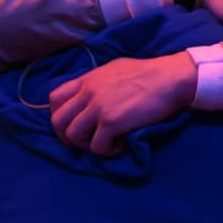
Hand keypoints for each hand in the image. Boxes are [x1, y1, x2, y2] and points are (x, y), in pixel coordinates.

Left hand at [49, 52, 196, 155]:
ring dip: (86, 145)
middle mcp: (88, 92)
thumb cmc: (148, 73)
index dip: (59, 116)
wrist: (169, 78)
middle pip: (58, 121)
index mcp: (87, 79)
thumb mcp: (114, 71)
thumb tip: (90, 97)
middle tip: (85, 141)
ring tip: (104, 144)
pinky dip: (107, 151)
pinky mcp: (112, 122)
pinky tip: (120, 145)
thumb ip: (96, 83)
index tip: (74, 124)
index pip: (54, 99)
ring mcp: (98, 107)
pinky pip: (97, 146)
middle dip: (67, 136)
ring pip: (73, 135)